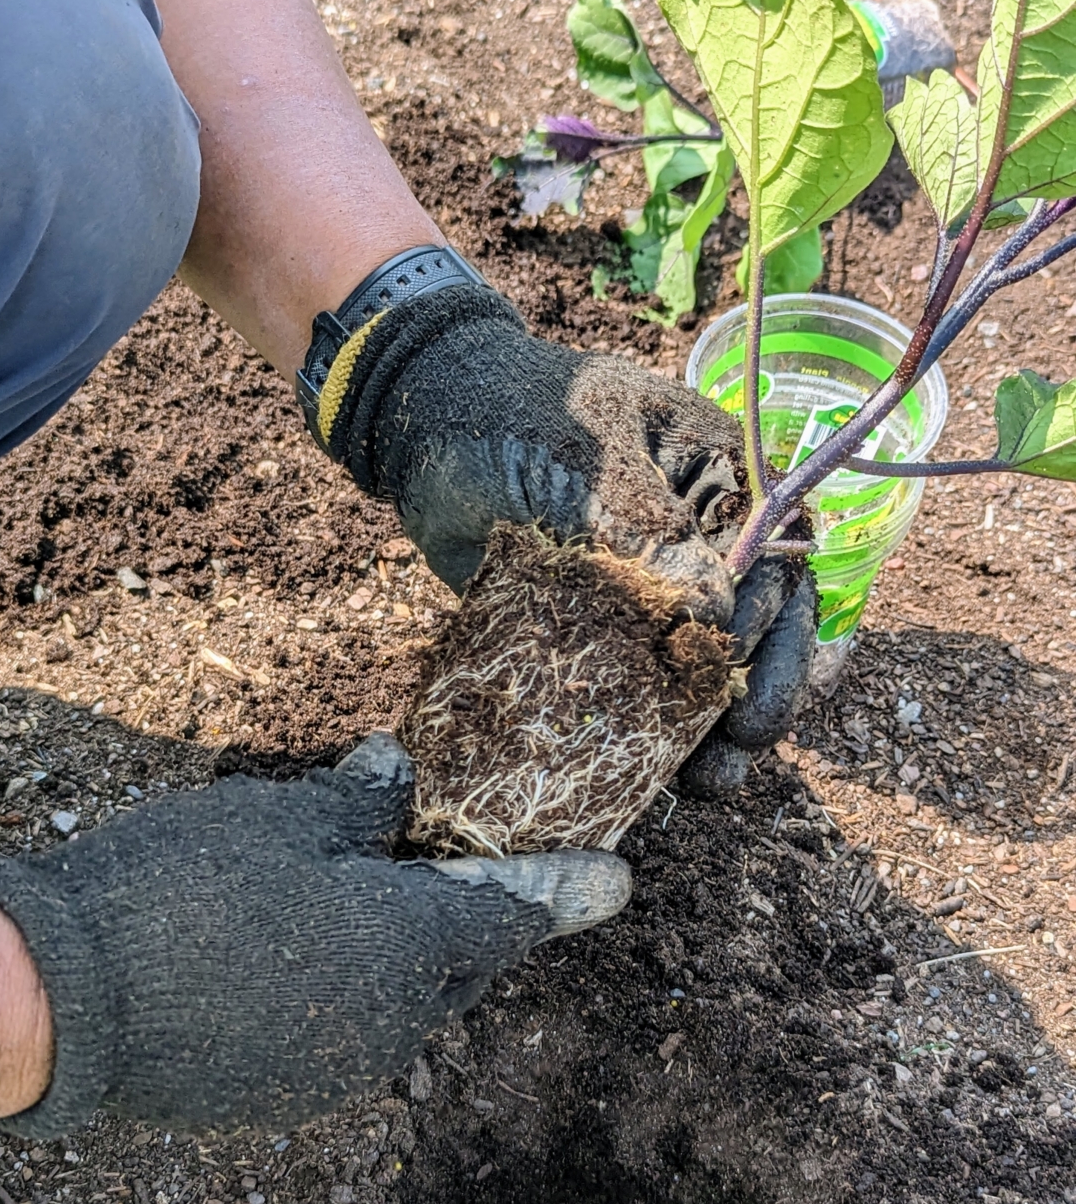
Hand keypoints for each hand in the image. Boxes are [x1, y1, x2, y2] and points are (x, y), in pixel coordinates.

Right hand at [0, 734, 627, 1136]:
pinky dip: (344, 989)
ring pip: (400, 1003)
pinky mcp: (279, 1095)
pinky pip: (343, 1034)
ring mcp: (333, 1072)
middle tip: (471, 873)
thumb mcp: (279, 820)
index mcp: (408, 951)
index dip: (565, 891)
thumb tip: (399, 772)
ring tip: (366, 902)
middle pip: (459, 967)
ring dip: (401, 957)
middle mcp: (390, 1025)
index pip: (511, 918)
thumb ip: (358, 805)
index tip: (617, 880)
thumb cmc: (181, 890)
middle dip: (475, 921)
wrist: (61, 1004)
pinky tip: (298, 954)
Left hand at [316, 284, 815, 792]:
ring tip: (709, 786)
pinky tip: (652, 775)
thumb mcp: (591, 464)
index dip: (780, 636)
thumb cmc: (512, 417)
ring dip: (714, 730)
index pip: (783, 564)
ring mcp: (654, 585)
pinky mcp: (605, 625)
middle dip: (758, 696)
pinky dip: (653, 730)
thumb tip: (719, 625)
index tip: (742, 694)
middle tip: (740, 752)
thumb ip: (653, 536)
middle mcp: (705, 537)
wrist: (421, 425)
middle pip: (762, 627)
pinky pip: (642, 684)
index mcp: (724, 480)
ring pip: (707, 666)